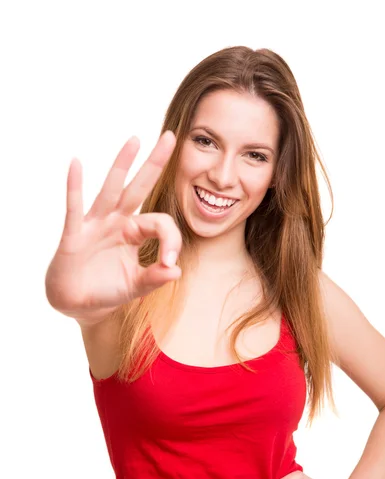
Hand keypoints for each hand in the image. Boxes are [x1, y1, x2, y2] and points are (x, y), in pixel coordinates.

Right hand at [45, 131, 181, 323]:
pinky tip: (76, 164)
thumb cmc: (108, 290)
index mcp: (135, 233)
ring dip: (122, 165)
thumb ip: (154, 278)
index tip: (169, 263)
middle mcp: (117, 222)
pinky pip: (75, 208)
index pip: (161, 223)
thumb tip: (176, 271)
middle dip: (155, 164)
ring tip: (134, 140)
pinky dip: (75, 187)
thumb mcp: (136, 286)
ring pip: (111, 190)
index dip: (171, 240)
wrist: (79, 303)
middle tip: (171, 136)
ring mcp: (96, 225)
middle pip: (139, 188)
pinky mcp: (75, 235)